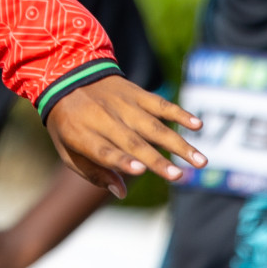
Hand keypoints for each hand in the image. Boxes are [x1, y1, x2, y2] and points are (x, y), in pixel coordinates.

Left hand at [45, 76, 204, 198]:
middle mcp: (103, 118)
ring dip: (177, 143)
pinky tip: (197, 125)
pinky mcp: (135, 93)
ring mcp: (121, 104)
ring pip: (152, 125)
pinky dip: (179, 113)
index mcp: (82, 134)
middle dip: (156, 160)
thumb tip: (121, 192)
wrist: (67, 75)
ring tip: (199, 161)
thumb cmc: (69, 123)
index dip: (121, 160)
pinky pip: (159, 104)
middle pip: (133, 142)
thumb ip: (93, 173)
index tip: (139, 170)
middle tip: (179, 177)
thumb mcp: (67, 150)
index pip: (103, 150)